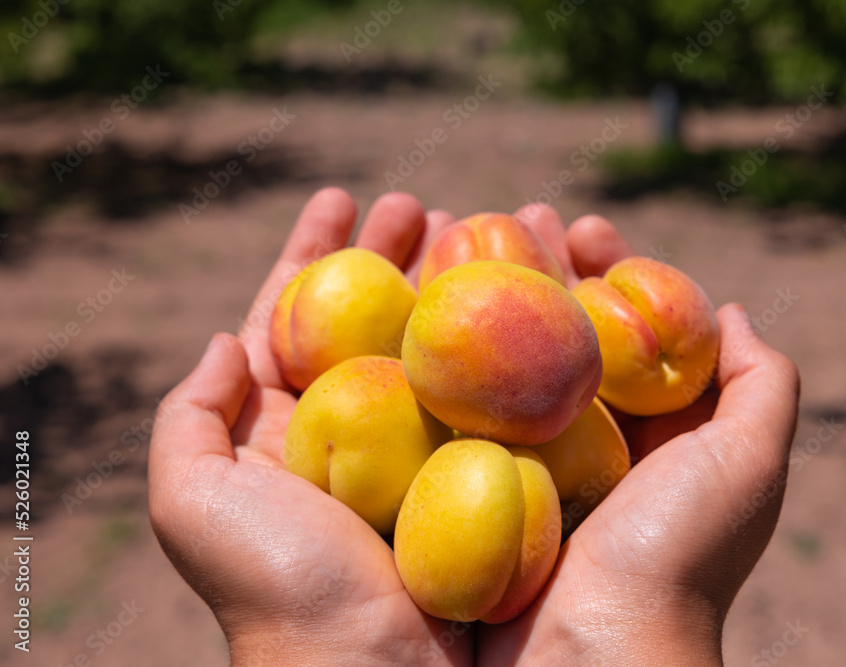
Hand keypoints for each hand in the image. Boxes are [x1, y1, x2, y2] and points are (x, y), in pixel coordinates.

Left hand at [148, 189, 469, 665]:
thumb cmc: (276, 587)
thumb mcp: (194, 503)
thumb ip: (188, 418)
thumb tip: (223, 341)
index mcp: (287, 424)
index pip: (297, 314)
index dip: (315, 252)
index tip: (342, 197)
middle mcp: (358, 427)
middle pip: (377, 317)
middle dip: (397, 256)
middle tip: (428, 206)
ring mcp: (424, 445)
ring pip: (440, 344)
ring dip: (459, 284)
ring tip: (485, 230)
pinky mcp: (479, 468)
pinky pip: (494, 391)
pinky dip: (509, 344)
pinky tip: (529, 302)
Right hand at [478, 204, 800, 665]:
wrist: (589, 657)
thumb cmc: (677, 556)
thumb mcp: (750, 463)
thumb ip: (762, 385)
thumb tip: (731, 311)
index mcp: (645, 431)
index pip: (624, 327)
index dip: (609, 271)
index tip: (588, 228)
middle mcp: (580, 440)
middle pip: (557, 329)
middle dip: (541, 266)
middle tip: (519, 214)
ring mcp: (517, 458)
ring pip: (501, 355)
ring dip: (487, 293)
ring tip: (466, 234)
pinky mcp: (461, 480)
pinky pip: (451, 401)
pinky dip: (440, 349)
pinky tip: (426, 302)